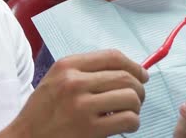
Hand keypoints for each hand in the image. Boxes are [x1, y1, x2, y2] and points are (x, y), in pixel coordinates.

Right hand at [0, 49, 148, 137]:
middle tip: (137, 99)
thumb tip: (129, 71)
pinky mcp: (89, 129)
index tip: (142, 75)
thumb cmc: (43, 111)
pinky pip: (128, 120)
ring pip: (130, 98)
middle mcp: (74, 81)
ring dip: (136, 107)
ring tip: (127, 113)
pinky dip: (132, 123)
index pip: (112, 57)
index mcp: (67, 65)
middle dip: (139, 89)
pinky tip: (123, 126)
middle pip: (125, 77)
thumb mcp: (57, 80)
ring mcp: (81, 106)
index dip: (134, 65)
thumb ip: (85, 71)